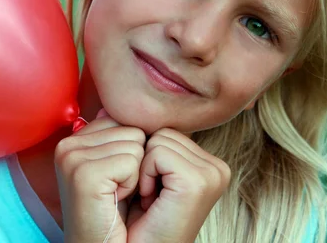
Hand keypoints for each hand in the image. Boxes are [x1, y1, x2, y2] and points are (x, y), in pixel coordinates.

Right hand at [55, 110, 145, 242]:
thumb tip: (109, 108)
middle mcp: (67, 145)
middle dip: (136, 162)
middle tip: (118, 191)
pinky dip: (133, 184)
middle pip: (131, 129)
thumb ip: (112, 135)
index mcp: (72, 140)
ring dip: (135, 174)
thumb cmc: (115, 215)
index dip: (133, 152)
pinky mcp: (83, 173)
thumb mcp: (115, 168)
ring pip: (135, 143)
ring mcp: (72, 158)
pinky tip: (116, 201)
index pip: (122, 119)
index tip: (117, 180)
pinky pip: (131, 160)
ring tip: (117, 196)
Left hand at [126, 128, 230, 242]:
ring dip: (143, 170)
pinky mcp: (198, 180)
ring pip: (157, 139)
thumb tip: (109, 107)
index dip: (146, 157)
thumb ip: (140, 138)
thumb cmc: (136, 219)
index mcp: (209, 162)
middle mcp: (217, 166)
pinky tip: (149, 200)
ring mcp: (212, 173)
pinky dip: (144, 175)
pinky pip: (156, 152)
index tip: (149, 189)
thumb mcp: (143, 171)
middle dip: (145, 162)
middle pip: (162, 131)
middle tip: (148, 196)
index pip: (166, 129)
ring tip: (149, 199)